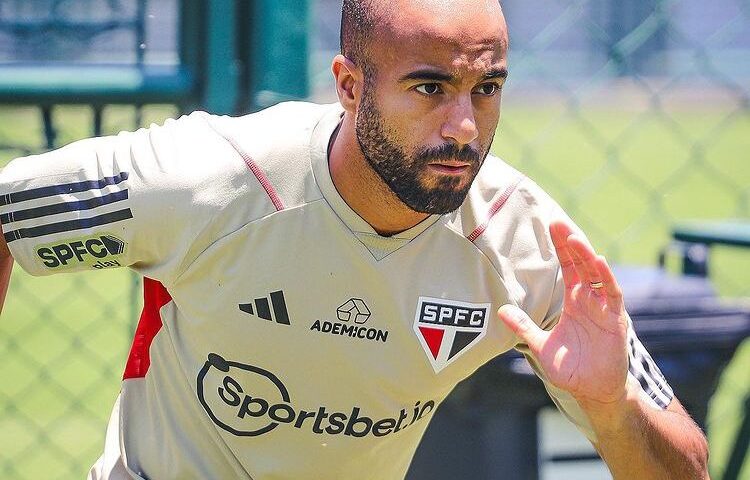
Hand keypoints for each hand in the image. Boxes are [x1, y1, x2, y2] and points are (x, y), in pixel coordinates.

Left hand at [498, 221, 628, 406]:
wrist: (594, 391)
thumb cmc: (570, 369)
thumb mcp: (540, 345)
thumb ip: (523, 327)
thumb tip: (500, 310)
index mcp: (574, 301)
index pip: (567, 267)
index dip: (560, 247)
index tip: (550, 225)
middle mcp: (590, 299)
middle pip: (581, 264)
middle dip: (570, 243)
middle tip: (557, 221)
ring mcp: (604, 308)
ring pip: (596, 274)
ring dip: (586, 255)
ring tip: (573, 237)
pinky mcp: (615, 319)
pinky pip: (612, 294)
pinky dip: (606, 277)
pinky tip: (598, 262)